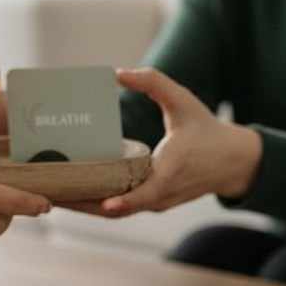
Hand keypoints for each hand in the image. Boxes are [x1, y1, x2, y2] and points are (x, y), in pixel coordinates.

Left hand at [67, 68, 261, 216]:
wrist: (233, 162)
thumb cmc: (207, 131)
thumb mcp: (184, 101)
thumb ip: (154, 83)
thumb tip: (120, 73)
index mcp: (172, 170)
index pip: (148, 193)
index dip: (127, 201)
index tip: (106, 204)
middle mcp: (162, 193)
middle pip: (120, 208)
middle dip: (86, 206)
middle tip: (52, 195)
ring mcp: (157, 203)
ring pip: (117, 212)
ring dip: (86, 208)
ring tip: (53, 196)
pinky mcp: (152, 204)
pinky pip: (121, 208)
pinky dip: (97, 205)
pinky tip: (73, 195)